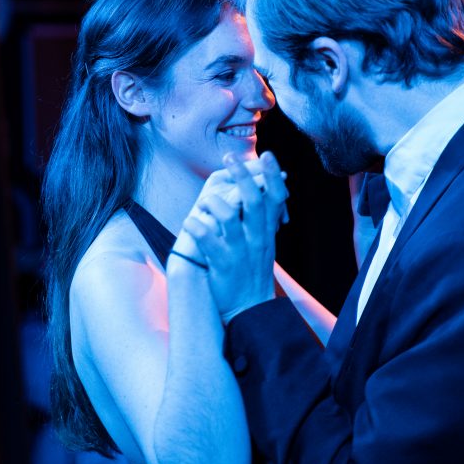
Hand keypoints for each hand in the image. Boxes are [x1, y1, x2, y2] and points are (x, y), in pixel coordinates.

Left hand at [182, 151, 288, 321]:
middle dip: (243, 177)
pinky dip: (198, 228)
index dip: (271, 175)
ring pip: (230, 220)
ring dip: (215, 204)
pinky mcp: (223, 265)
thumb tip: (260, 186)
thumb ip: (261, 216)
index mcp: (266, 231)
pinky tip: (189, 221)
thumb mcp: (263, 241)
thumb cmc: (251, 269)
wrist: (249, 310)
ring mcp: (240, 251)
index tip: (266, 154)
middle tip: (230, 157)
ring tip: (204, 199)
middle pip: (253, 202)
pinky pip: (209, 242)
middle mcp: (256, 238)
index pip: (274, 198)